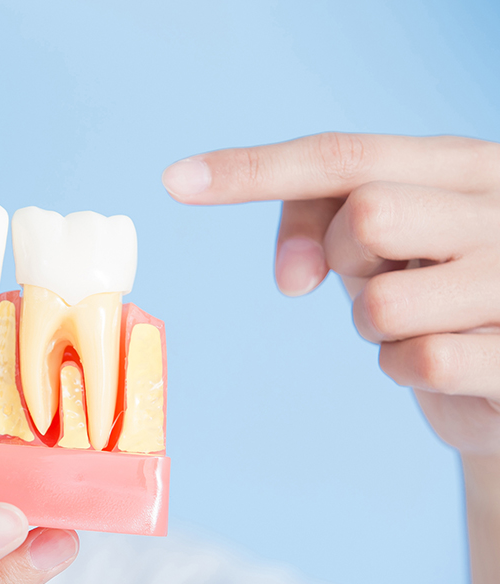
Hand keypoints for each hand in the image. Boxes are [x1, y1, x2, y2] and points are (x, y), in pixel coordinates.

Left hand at [162, 132, 499, 454]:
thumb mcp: (388, 244)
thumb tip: (294, 275)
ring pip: (382, 302)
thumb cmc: (445, 293)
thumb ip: (328, 223)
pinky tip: (444, 362)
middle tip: (379, 276)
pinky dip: (405, 368)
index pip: (346, 156)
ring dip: (374, 327)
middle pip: (368, 214)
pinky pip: (418, 360)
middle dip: (346, 259)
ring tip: (418, 322)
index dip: (256, 168)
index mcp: (466, 166)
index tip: (176, 180)